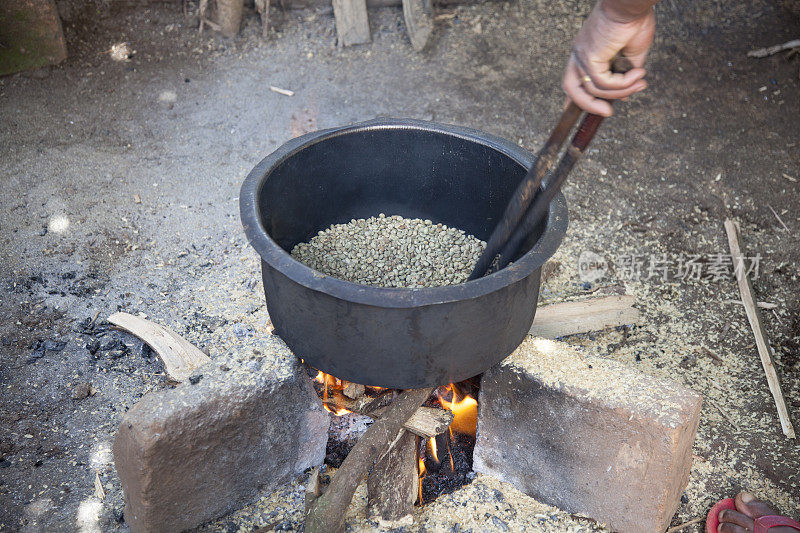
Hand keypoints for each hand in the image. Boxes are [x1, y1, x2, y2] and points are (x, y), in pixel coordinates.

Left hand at [562, 0, 655, 115]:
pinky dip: (622, 84)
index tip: (577, 110)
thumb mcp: (631, 54)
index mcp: (585, 51)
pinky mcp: (589, 57)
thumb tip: (626, 94)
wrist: (632, 4)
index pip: (573, 79)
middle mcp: (579, 54)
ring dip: (621, 91)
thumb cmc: (633, 21)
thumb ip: (625, 74)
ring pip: (595, 89)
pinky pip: (604, 83)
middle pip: (571, 89)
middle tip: (608, 113)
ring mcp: (582, 56)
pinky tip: (638, 75)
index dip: (574, 98)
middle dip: (587, 105)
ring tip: (640, 83)